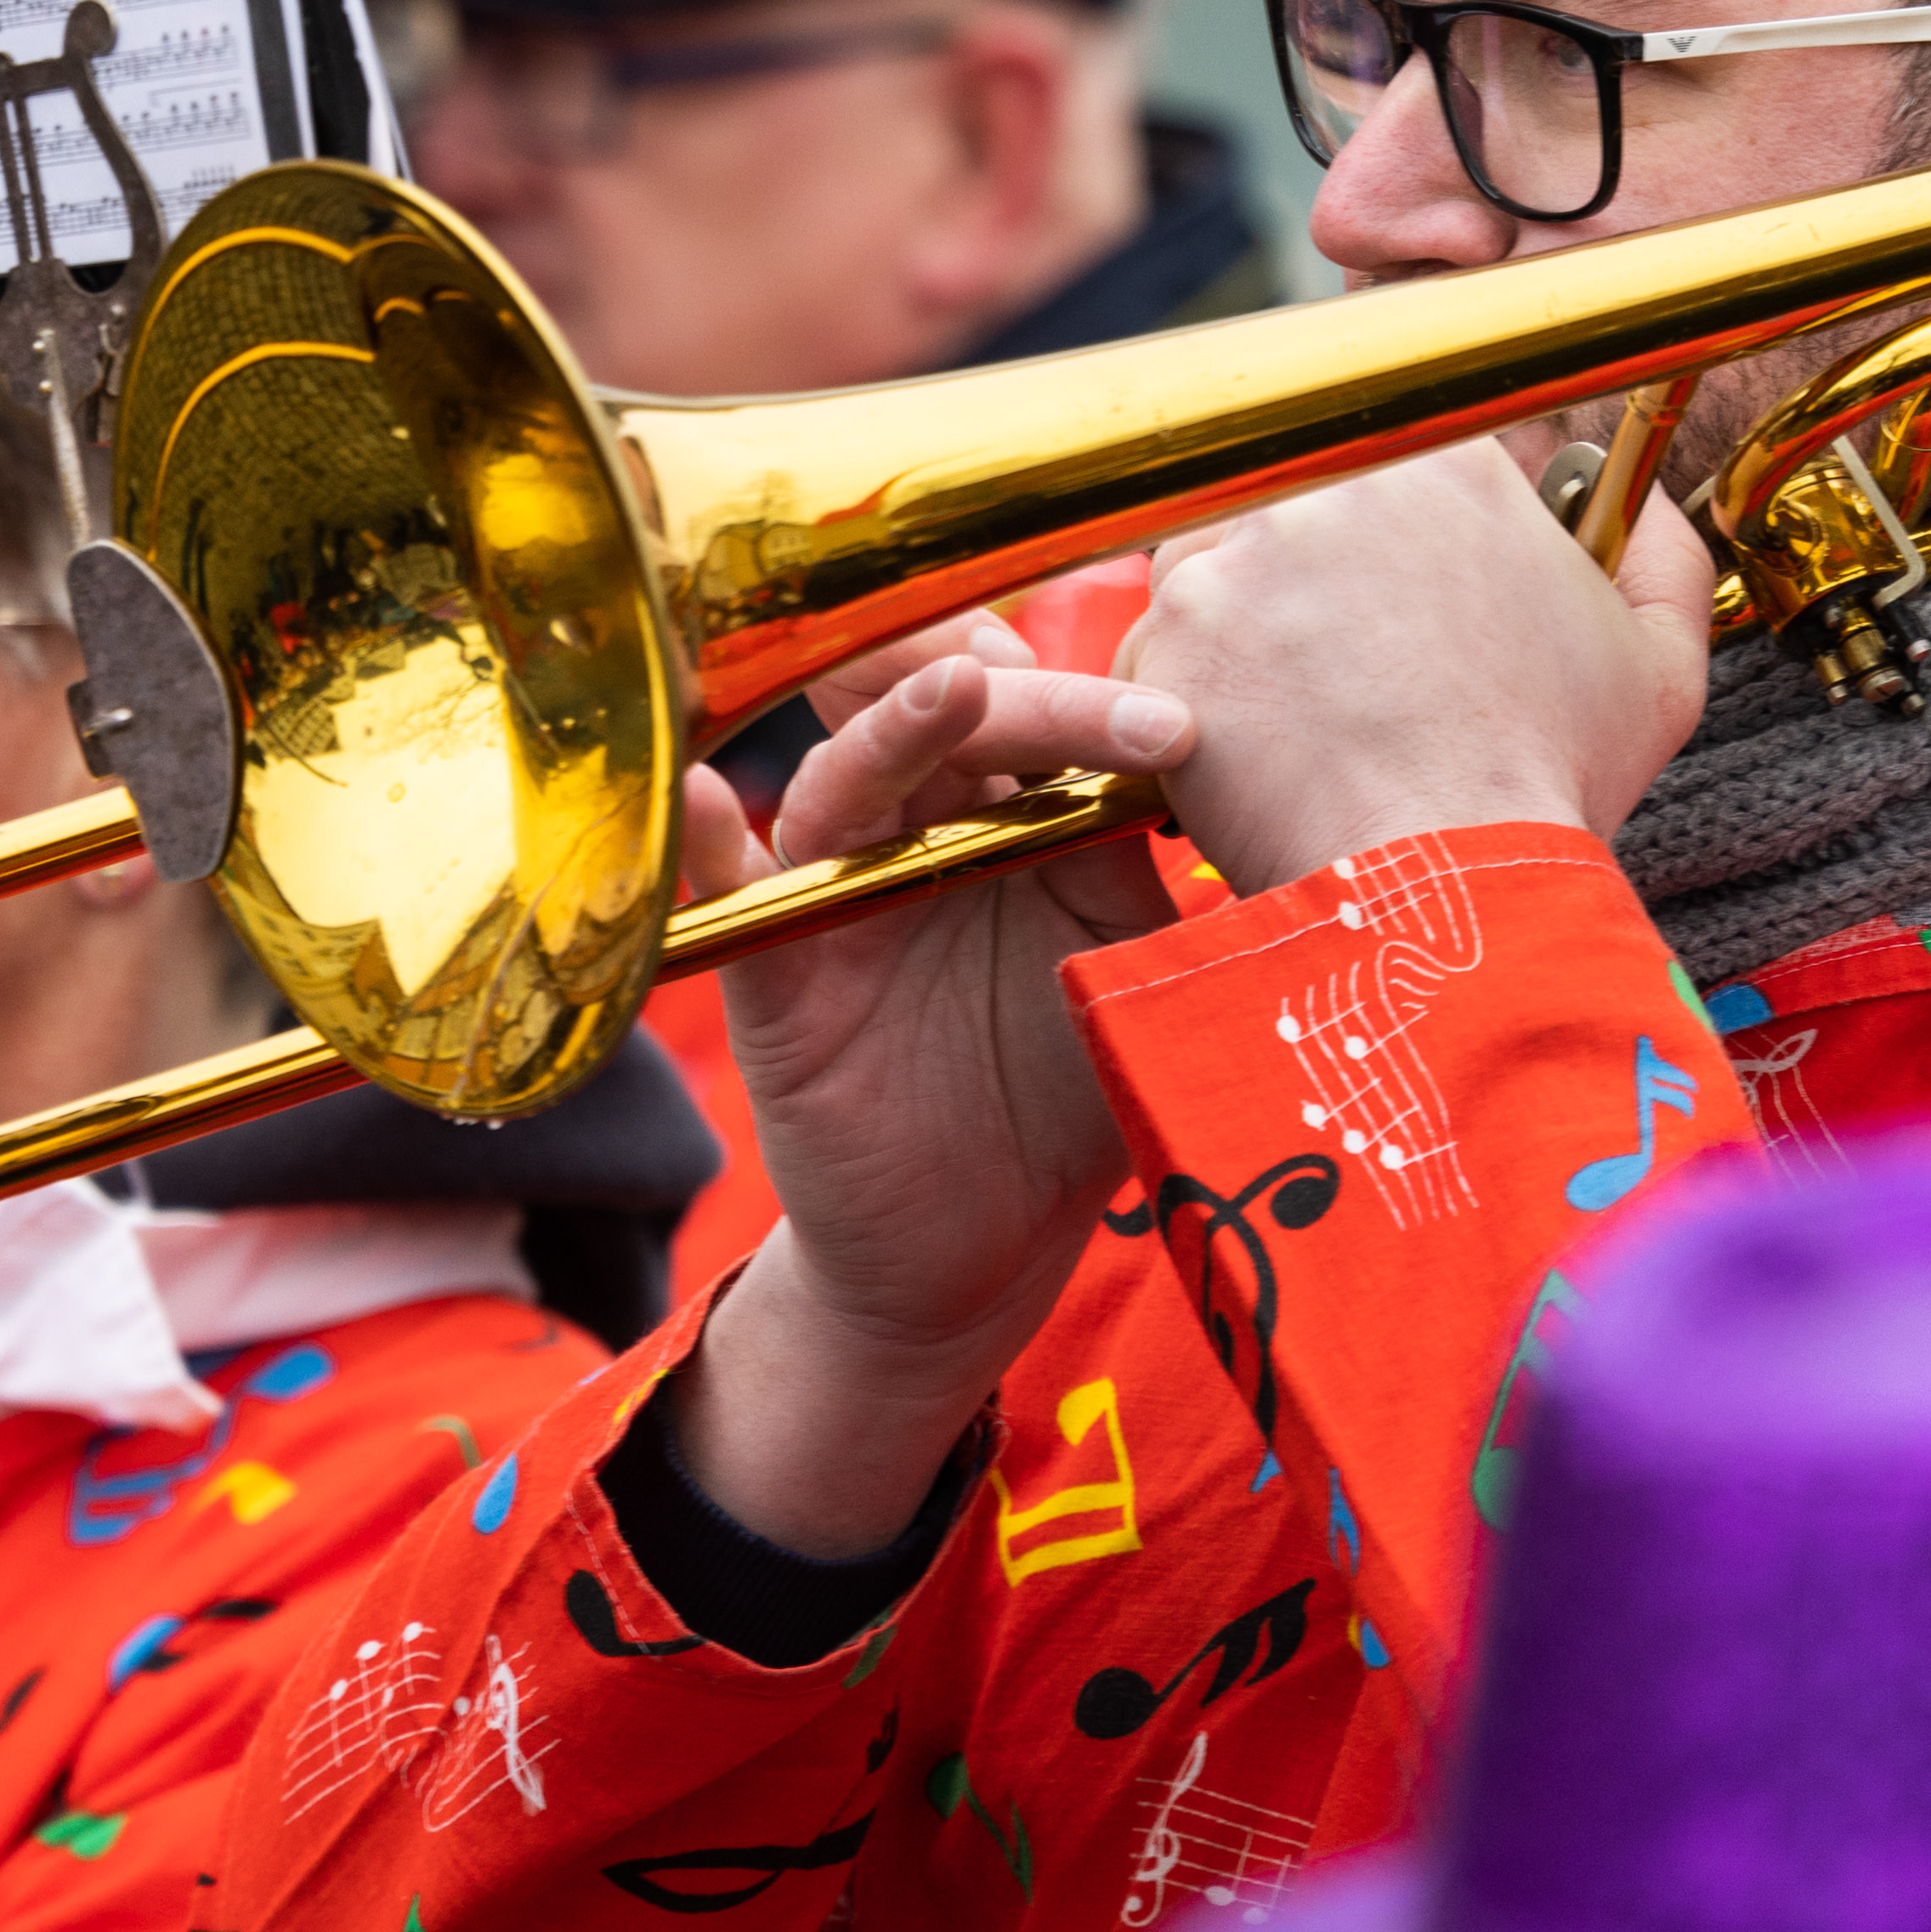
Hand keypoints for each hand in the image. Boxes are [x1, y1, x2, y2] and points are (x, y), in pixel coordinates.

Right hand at [666, 621, 1193, 1554]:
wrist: (987, 1246)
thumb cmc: (1064, 1090)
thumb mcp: (1125, 961)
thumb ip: (1137, 857)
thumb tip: (1218, 748)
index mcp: (1000, 808)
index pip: (1029, 709)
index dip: (1089, 699)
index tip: (1178, 726)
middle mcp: (910, 826)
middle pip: (936, 713)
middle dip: (1004, 685)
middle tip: (1087, 703)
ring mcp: (833, 891)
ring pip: (847, 777)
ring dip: (892, 725)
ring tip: (952, 689)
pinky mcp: (775, 974)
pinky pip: (732, 895)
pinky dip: (712, 839)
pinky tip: (713, 794)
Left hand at [1127, 437, 1714, 899]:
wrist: (1445, 888)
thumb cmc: (1549, 786)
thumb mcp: (1659, 667)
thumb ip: (1661, 557)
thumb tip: (1642, 497)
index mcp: (1450, 465)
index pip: (1388, 465)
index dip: (1385, 545)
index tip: (1387, 608)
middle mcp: (1337, 484)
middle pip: (1292, 510)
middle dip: (1306, 585)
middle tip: (1341, 677)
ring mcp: (1245, 554)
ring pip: (1212, 572)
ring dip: (1239, 637)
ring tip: (1299, 725)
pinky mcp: (1176, 632)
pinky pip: (1156, 655)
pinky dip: (1187, 707)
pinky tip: (1251, 762)